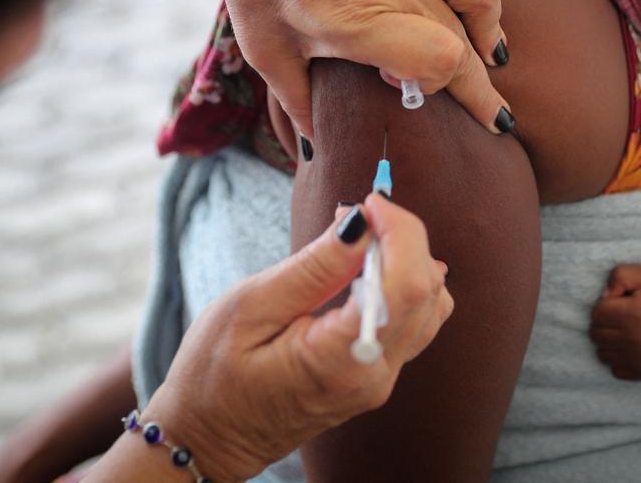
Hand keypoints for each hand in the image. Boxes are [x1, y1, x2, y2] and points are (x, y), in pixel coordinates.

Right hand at [145, 193, 452, 481]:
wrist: (209, 439)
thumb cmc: (214, 377)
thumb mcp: (251, 307)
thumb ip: (313, 268)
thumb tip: (361, 224)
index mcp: (343, 360)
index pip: (407, 285)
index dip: (400, 231)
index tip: (368, 202)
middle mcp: (375, 375)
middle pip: (427, 290)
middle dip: (402, 237)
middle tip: (356, 214)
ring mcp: (381, 380)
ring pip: (431, 304)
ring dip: (406, 258)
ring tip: (358, 239)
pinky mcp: (378, 376)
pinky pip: (415, 321)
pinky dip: (403, 281)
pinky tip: (366, 268)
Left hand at [212, 0, 510, 139]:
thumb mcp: (267, 49)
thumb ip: (298, 103)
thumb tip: (316, 150)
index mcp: (365, 21)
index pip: (443, 64)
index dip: (445, 86)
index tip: (423, 90)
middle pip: (467, 40)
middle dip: (480, 81)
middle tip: (490, 109)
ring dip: (489, 23)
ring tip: (485, 43)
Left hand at [589, 264, 640, 381]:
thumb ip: (619, 277)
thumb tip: (604, 297)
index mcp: (632, 313)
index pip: (596, 314)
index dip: (603, 306)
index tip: (616, 305)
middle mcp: (634, 338)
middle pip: (596, 334)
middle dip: (602, 324)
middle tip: (617, 319)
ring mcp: (639, 358)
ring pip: (602, 353)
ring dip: (607, 342)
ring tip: (622, 333)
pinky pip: (615, 370)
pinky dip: (617, 360)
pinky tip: (627, 349)